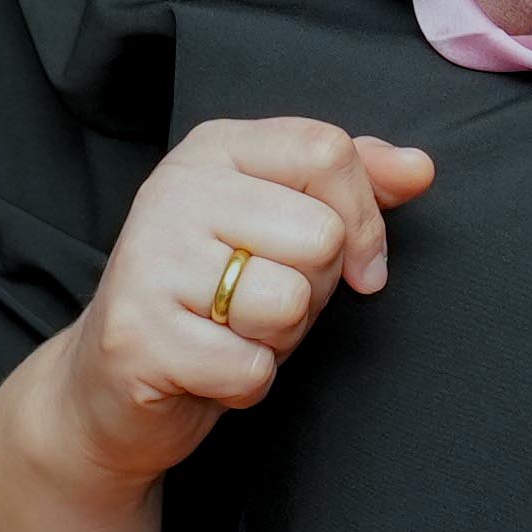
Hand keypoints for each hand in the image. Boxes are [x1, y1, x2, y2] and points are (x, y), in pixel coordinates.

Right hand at [53, 115, 437, 494]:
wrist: (112, 380)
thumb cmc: (217, 295)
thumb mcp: (286, 223)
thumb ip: (352, 185)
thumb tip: (419, 168)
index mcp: (216, 147)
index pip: (328, 151)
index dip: (367, 219)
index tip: (362, 265)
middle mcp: (174, 189)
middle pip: (321, 235)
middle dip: (314, 289)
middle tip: (261, 301)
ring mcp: (148, 259)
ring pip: (288, 302)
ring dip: (278, 338)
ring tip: (232, 330)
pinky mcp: (136, 335)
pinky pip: (251, 367)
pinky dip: (245, 384)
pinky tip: (207, 368)